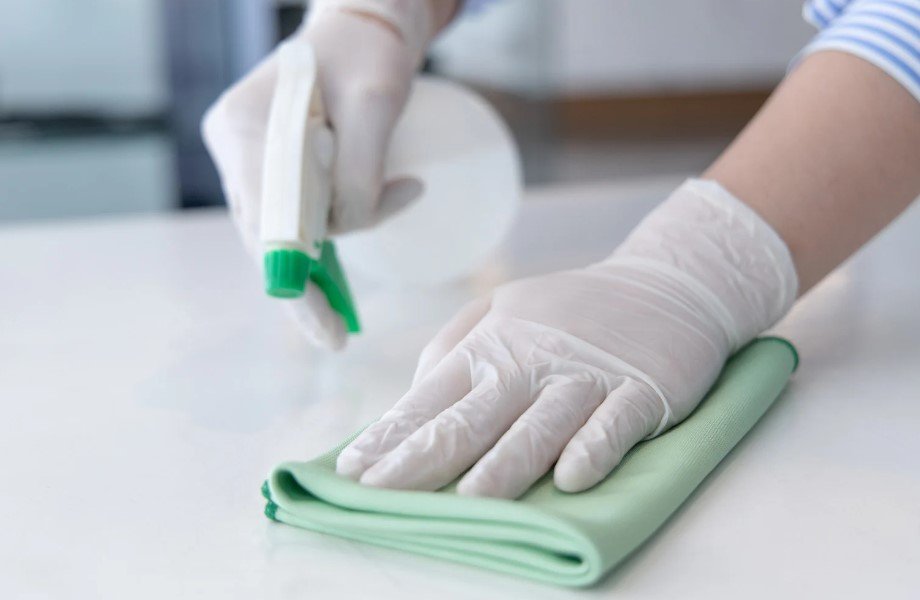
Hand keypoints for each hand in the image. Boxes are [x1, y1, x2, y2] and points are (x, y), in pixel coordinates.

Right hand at [201, 0, 435, 347]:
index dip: (291, 278)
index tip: (322, 326)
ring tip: (345, 313)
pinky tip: (339, 278)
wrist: (364, 30)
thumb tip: (347, 230)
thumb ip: (359, 174)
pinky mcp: (274, 167)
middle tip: (336, 336)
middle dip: (304, 286)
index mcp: (245, 128)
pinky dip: (324, 242)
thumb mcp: (375, 108)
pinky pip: (295, 216)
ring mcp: (252, 159)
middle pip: (266, 232)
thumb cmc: (369, 54)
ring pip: (281, 230)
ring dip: (320, 264)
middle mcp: (237, 147)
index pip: (264, 218)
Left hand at [336, 180, 797, 497]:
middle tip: (381, 496)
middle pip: (471, 418)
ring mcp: (585, 376)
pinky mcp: (640, 390)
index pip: (429, 398)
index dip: (390, 436)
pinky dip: (593, 449)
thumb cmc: (570, 311)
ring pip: (538, 427)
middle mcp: (530, 361)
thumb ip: (453, 347)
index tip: (352, 472)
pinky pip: (613, 425)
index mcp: (491, 345)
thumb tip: (411, 397)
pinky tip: (572, 479)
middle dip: (422, 460)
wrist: (665, 284)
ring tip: (468, 501)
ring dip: (503, 465)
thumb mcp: (502, 308)